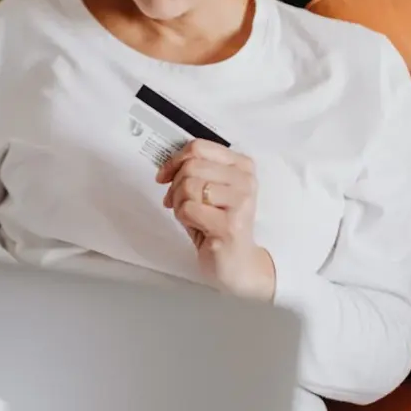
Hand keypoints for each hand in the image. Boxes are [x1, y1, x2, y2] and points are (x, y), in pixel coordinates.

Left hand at [155, 139, 275, 300]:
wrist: (237, 263)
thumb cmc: (219, 225)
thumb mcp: (209, 190)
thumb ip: (194, 171)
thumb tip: (166, 165)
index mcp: (242, 166)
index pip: (199, 147)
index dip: (174, 160)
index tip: (164, 175)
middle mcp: (245, 181)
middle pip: (191, 166)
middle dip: (175, 186)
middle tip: (176, 202)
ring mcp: (240, 202)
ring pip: (189, 186)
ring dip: (179, 203)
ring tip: (190, 215)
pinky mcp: (229, 225)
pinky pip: (188, 208)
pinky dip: (183, 217)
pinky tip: (196, 226)